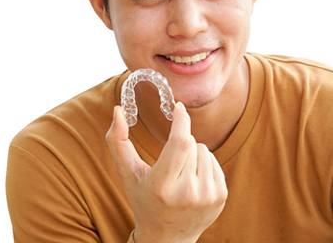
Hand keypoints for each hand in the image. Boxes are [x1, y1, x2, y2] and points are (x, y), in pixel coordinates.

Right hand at [106, 102, 227, 242]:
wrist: (167, 236)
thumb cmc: (142, 198)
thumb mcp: (126, 172)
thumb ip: (117, 140)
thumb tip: (117, 110)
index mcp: (162, 185)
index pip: (180, 143)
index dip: (181, 121)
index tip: (179, 107)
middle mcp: (187, 193)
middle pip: (191, 143)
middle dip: (181, 139)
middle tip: (169, 155)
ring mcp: (207, 196)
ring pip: (204, 150)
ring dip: (192, 151)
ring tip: (180, 171)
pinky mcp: (220, 197)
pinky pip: (214, 161)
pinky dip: (202, 163)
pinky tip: (191, 178)